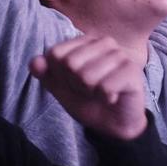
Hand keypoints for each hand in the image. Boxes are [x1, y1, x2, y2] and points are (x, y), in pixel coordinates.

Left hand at [30, 36, 147, 140]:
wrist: (114, 124)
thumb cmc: (88, 101)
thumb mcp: (61, 89)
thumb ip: (46, 74)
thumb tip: (34, 63)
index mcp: (84, 41)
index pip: (55, 54)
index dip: (60, 76)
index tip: (73, 84)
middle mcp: (103, 42)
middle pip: (70, 64)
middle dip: (75, 85)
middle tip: (89, 90)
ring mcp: (120, 54)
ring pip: (87, 76)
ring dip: (91, 93)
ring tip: (101, 93)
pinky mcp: (132, 70)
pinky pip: (105, 87)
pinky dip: (105, 98)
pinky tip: (113, 97)